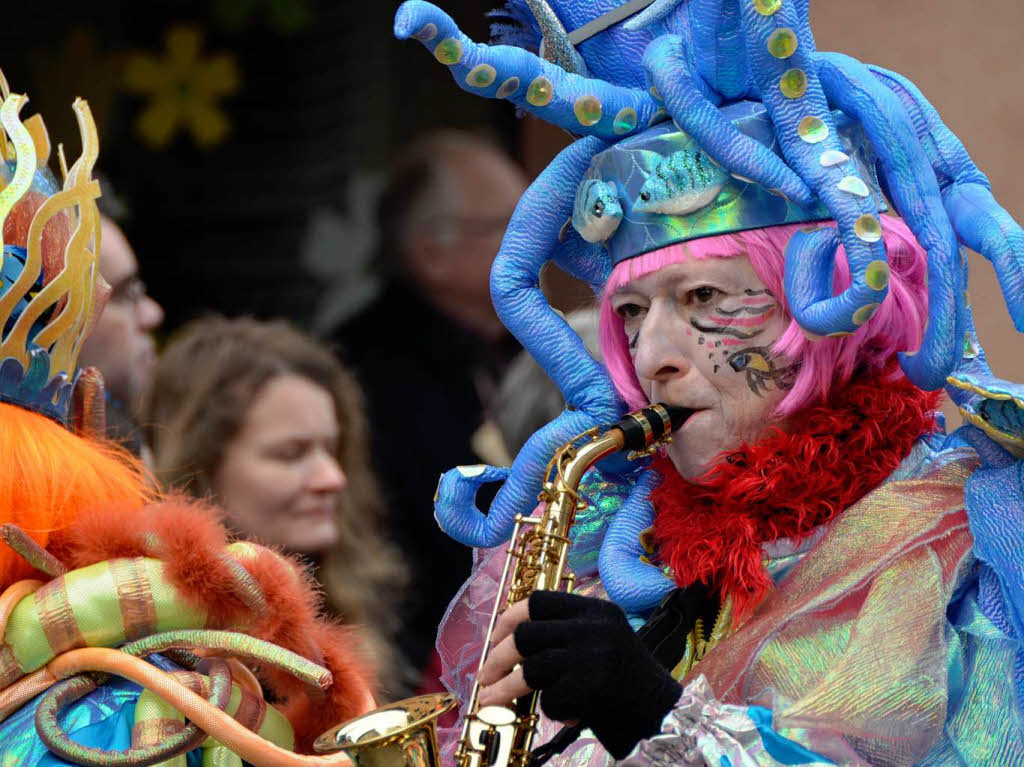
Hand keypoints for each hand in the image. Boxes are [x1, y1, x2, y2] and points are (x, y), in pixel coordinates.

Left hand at [478, 591, 681, 758]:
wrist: (664, 714)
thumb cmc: (628, 680)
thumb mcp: (605, 639)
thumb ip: (568, 632)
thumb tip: (511, 640)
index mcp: (596, 610)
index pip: (538, 600)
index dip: (509, 618)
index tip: (495, 636)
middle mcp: (594, 628)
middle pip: (525, 634)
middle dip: (497, 657)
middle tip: (485, 675)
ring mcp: (593, 657)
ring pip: (530, 670)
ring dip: (505, 689)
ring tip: (491, 701)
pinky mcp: (591, 689)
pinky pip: (550, 700)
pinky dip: (553, 711)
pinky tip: (571, 714)